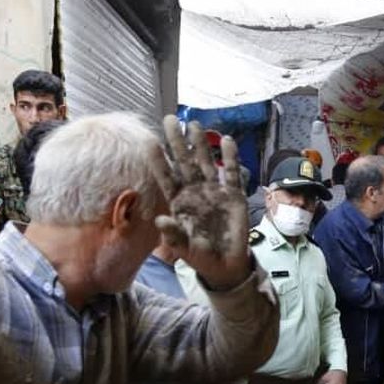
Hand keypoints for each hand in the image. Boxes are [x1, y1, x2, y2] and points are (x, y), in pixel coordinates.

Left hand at [155, 118, 250, 289]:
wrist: (226, 264)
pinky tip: (227, 141)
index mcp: (179, 203)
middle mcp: (195, 192)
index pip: (166, 178)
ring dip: (200, 144)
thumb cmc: (201, 256)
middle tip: (169, 120)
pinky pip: (232, 173)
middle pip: (184, 162)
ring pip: (205, 162)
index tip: (149, 142)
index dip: (159, 161)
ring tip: (194, 124)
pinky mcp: (234, 195)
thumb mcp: (185, 249)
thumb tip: (160, 220)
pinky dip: (231, 157)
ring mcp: (215, 192)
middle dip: (177, 142)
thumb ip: (173, 235)